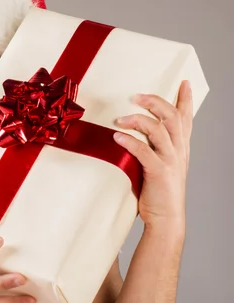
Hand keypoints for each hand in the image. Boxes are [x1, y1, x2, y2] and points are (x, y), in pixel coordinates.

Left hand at [113, 80, 192, 232]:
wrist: (166, 219)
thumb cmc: (157, 192)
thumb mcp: (159, 165)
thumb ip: (151, 148)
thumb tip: (130, 131)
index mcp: (180, 148)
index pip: (186, 118)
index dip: (186, 100)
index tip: (184, 82)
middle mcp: (178, 151)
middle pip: (172, 117)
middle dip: (155, 102)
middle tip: (136, 95)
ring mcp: (170, 161)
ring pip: (159, 130)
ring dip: (138, 120)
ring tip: (120, 118)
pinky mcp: (159, 173)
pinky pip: (144, 151)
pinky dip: (130, 141)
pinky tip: (116, 137)